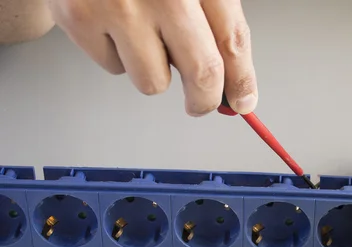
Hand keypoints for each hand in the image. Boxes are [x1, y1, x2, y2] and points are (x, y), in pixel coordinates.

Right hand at [47, 0, 256, 115]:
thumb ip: (211, 20)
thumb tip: (228, 82)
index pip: (232, 39)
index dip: (242, 79)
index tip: (243, 100)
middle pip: (202, 72)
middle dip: (205, 100)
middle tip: (200, 103)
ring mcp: (119, 6)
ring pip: (154, 81)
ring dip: (153, 70)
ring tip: (142, 34)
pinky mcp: (79, 17)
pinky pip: (114, 67)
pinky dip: (116, 53)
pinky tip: (111, 23)